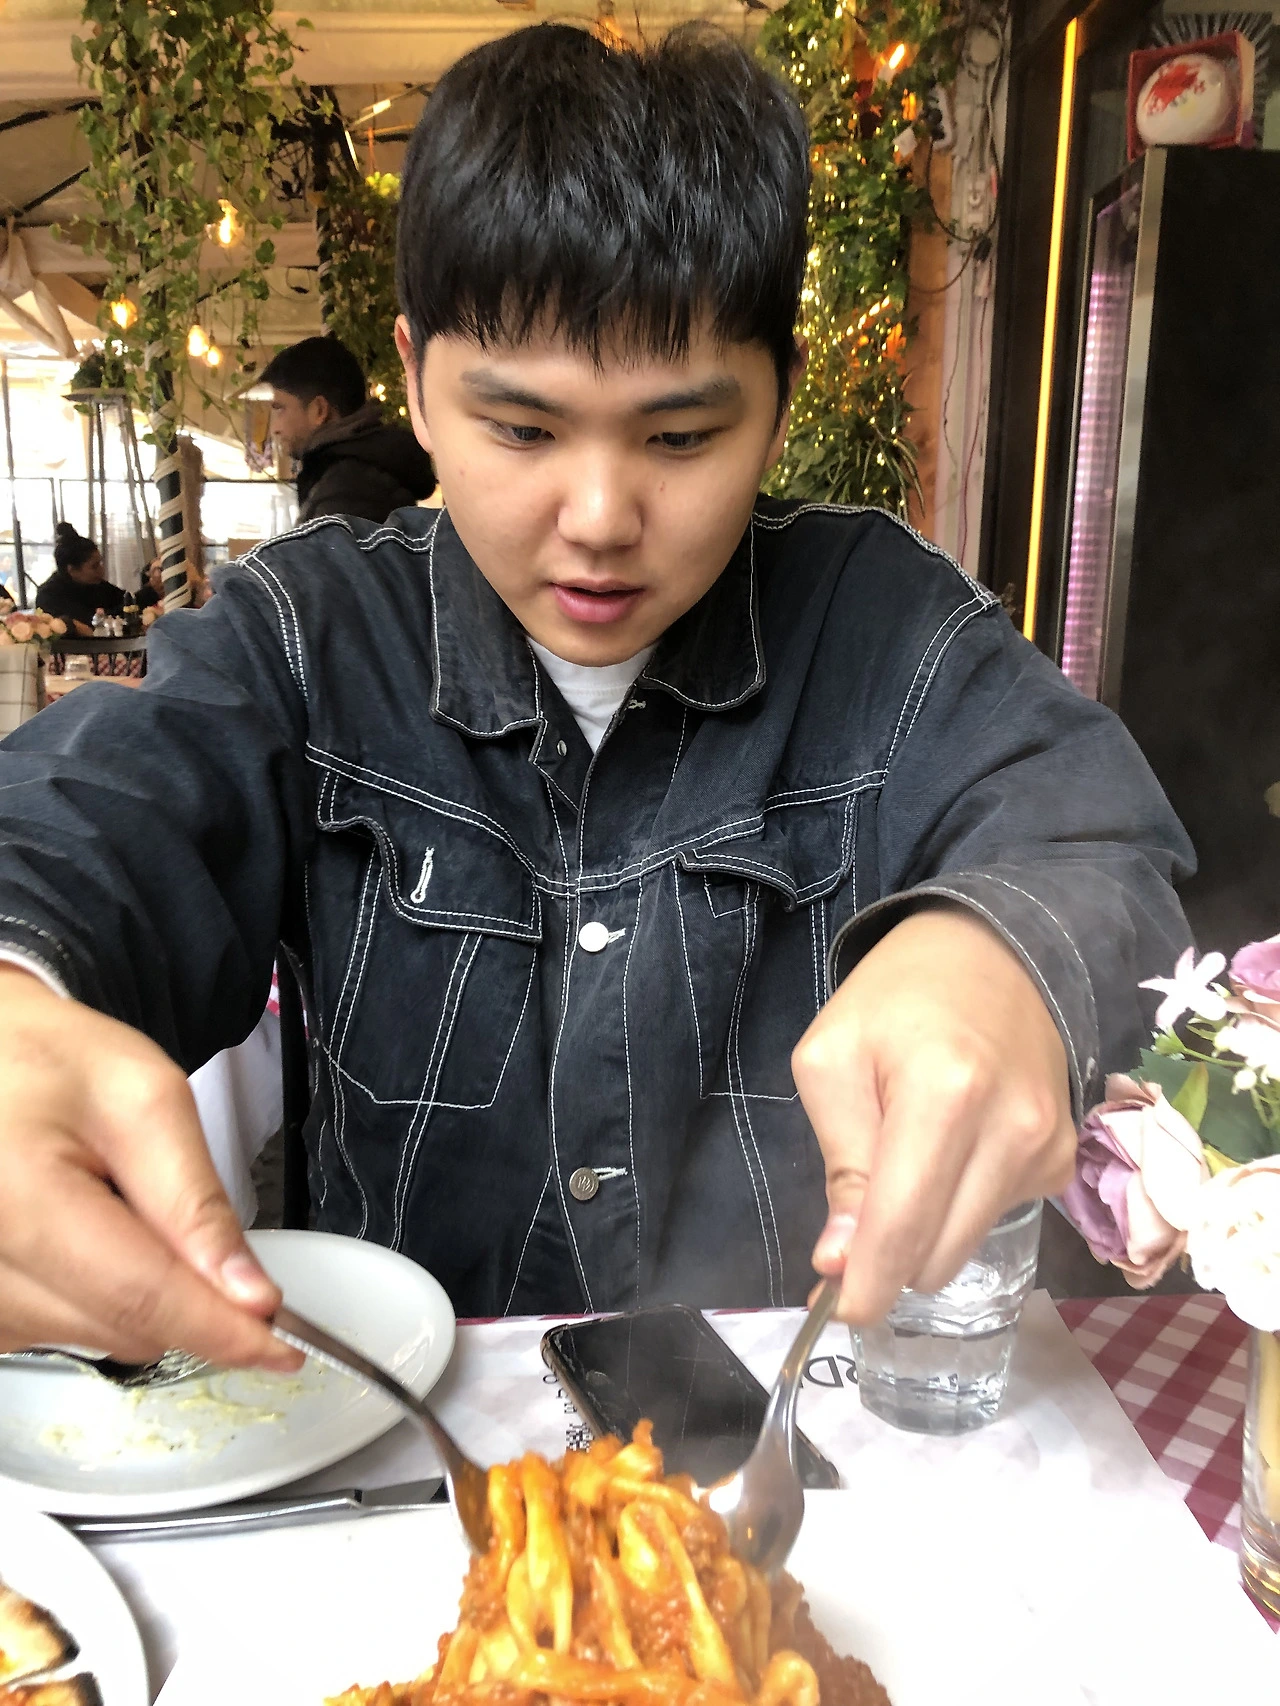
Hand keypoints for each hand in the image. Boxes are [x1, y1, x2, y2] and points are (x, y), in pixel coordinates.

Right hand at [0, 965, 300, 1369]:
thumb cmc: (53, 1063)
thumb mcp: (145, 1101)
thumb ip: (195, 1201)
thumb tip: (247, 1295)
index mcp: (22, 1199)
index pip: (141, 1296)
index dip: (222, 1329)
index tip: (286, 1349)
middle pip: (125, 1327)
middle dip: (191, 1297)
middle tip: (188, 1219)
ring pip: (102, 1338)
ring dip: (142, 1294)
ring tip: (117, 1206)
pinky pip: (67, 1331)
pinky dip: (104, 1296)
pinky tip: (92, 1235)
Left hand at [792, 905, 1075, 1323]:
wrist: (991, 950)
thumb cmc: (894, 1000)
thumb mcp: (832, 1062)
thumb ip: (841, 1167)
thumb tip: (842, 1263)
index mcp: (945, 1094)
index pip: (903, 1226)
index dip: (865, 1284)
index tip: (836, 1309)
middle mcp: (1014, 1129)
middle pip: (938, 1255)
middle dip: (887, 1257)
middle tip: (851, 1224)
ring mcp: (1049, 1147)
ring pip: (966, 1248)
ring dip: (924, 1232)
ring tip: (905, 1161)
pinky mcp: (1066, 1158)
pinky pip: (996, 1219)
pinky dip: (961, 1206)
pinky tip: (953, 1150)